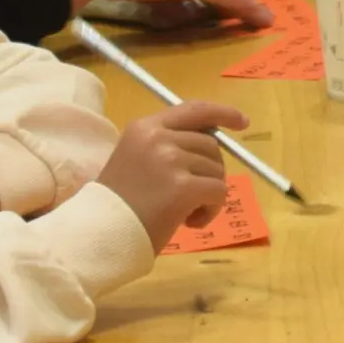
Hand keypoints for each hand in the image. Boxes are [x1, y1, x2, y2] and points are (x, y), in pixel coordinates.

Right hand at [97, 102, 243, 243]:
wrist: (102, 233)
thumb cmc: (118, 204)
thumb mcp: (136, 160)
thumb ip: (167, 146)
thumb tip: (211, 144)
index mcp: (145, 127)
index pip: (194, 109)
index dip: (222, 113)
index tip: (241, 122)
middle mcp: (159, 137)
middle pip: (210, 144)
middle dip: (211, 170)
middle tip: (193, 197)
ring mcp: (171, 160)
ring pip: (217, 170)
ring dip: (208, 195)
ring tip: (184, 212)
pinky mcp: (184, 186)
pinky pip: (219, 193)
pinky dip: (211, 211)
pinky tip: (190, 223)